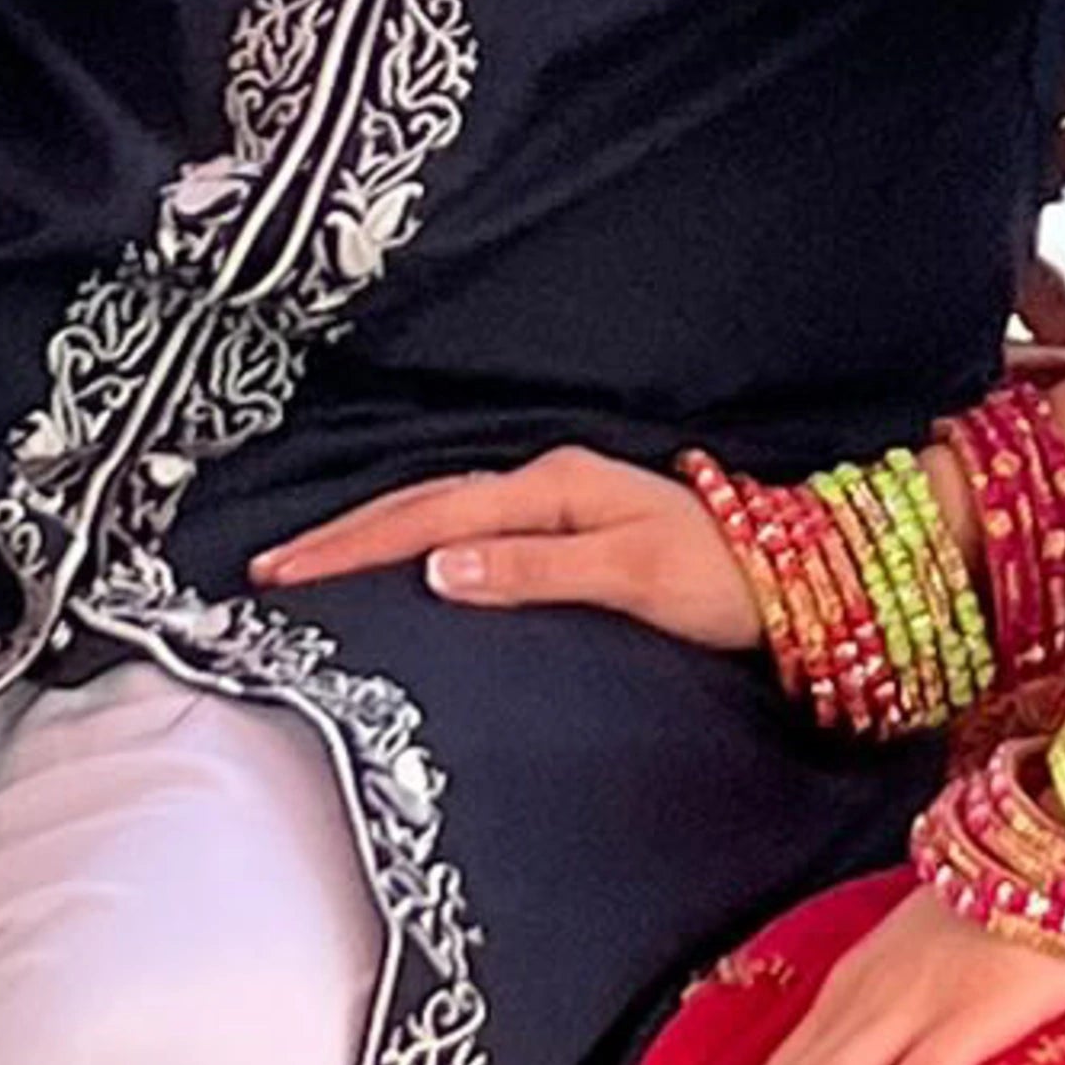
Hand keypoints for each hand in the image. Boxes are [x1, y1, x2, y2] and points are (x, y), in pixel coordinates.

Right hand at [251, 449, 759, 649]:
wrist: (797, 579)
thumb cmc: (721, 580)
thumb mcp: (629, 576)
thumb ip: (534, 570)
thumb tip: (436, 569)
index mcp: (554, 487)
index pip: (432, 516)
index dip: (355, 546)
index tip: (286, 573)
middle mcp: (549, 483)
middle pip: (424, 504)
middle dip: (344, 535)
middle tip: (268, 570)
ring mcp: (559, 501)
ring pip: (441, 512)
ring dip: (372, 535)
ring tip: (307, 564)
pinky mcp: (569, 528)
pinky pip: (469, 528)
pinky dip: (415, 543)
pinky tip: (394, 565)